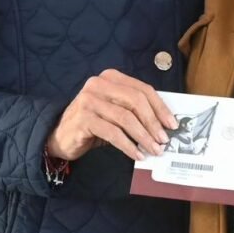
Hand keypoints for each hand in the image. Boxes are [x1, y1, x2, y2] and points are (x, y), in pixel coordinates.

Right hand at [45, 69, 176, 161]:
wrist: (60, 136)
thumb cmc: (94, 123)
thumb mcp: (115, 111)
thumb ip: (134, 110)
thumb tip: (164, 124)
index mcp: (111, 77)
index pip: (142, 89)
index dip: (160, 107)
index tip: (172, 124)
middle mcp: (98, 84)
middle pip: (135, 101)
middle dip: (153, 122)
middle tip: (164, 140)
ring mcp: (89, 100)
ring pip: (125, 118)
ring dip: (143, 136)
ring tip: (154, 150)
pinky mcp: (83, 118)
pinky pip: (113, 133)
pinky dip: (128, 146)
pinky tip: (137, 155)